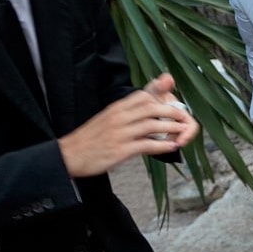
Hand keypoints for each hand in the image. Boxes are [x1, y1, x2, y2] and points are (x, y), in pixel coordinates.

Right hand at [59, 78, 195, 176]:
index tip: (173, 100)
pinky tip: (172, 147)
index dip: (161, 96)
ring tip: (183, 132)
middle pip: (151, 107)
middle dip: (171, 111)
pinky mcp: (120, 150)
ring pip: (152, 125)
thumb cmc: (90, 138)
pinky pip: (146, 145)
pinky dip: (162, 146)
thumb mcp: (107, 119)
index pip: (142, 95)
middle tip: (184, 117)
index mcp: (116, 108)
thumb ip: (126, 112)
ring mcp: (120, 133)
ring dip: (171, 128)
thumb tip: (144, 109)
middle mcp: (118, 117)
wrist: (68, 155)